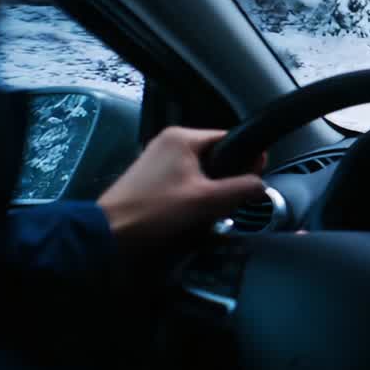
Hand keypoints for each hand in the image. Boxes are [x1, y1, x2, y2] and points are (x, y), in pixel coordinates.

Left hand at [97, 127, 265, 248]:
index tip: (254, 182)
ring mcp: (158, 157)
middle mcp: (170, 141)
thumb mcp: (207, 201)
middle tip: (231, 203)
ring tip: (212, 211)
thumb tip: (262, 184)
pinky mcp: (151, 176)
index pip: (230, 139)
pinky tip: (194, 213)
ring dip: (211, 190)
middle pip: (216, 156)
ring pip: (202, 170)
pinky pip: (186, 179)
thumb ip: (241, 189)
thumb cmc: (157, 211)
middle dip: (227, 179)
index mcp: (183, 137)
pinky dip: (194, 194)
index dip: (247, 160)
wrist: (108, 233)